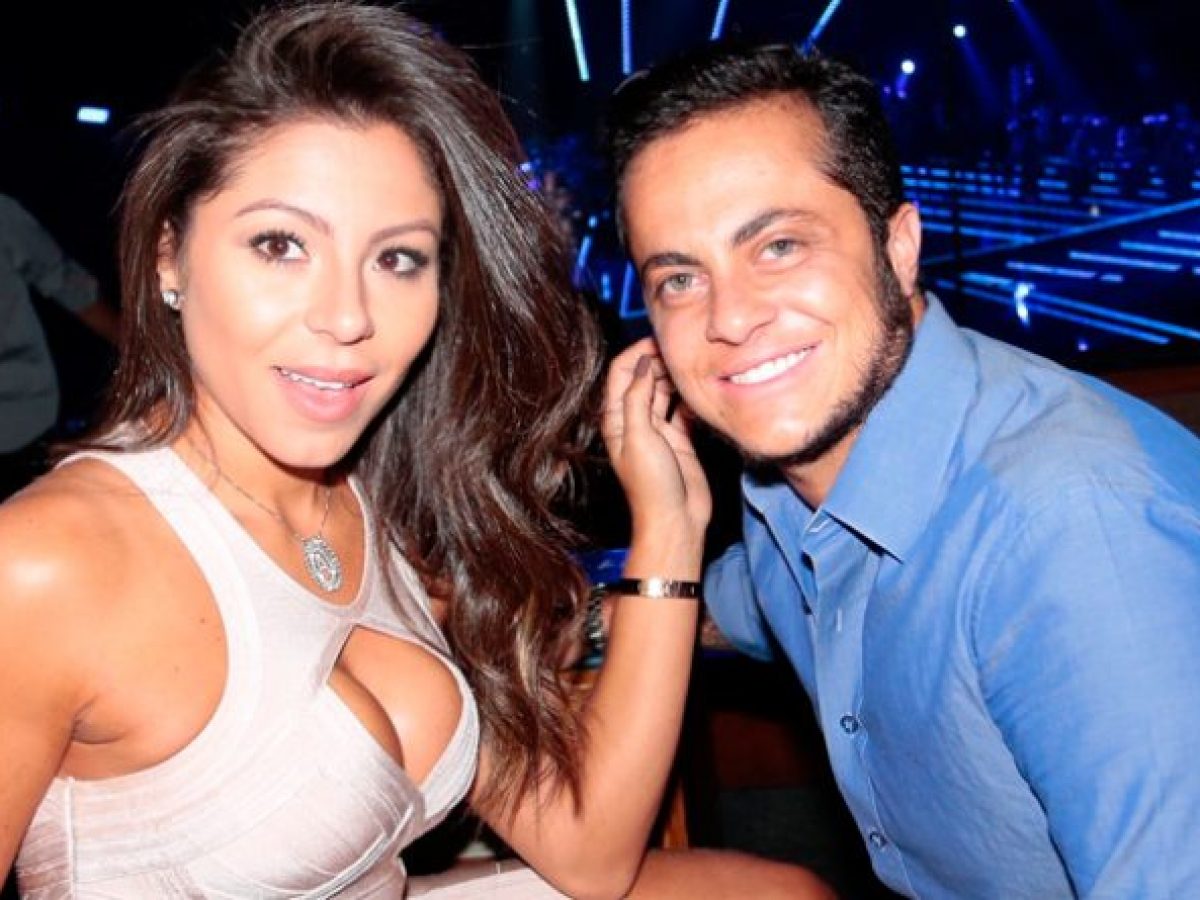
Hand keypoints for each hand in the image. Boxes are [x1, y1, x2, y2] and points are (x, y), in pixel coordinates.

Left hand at [601, 338, 710, 540]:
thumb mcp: (639, 436)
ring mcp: (658, 427)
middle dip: (660, 360)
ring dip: (676, 376)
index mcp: (616, 418)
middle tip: (684, 348)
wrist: (675, 520)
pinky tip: (702, 389)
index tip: (661, 340)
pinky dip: (690, 397)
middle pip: (644, 376)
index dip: (639, 353)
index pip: (622, 372)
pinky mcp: (679, 437)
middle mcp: (635, 419)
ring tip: (695, 363)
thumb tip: (643, 363)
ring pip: (665, 390)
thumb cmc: (650, 485)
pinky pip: (683, 408)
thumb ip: (638, 398)